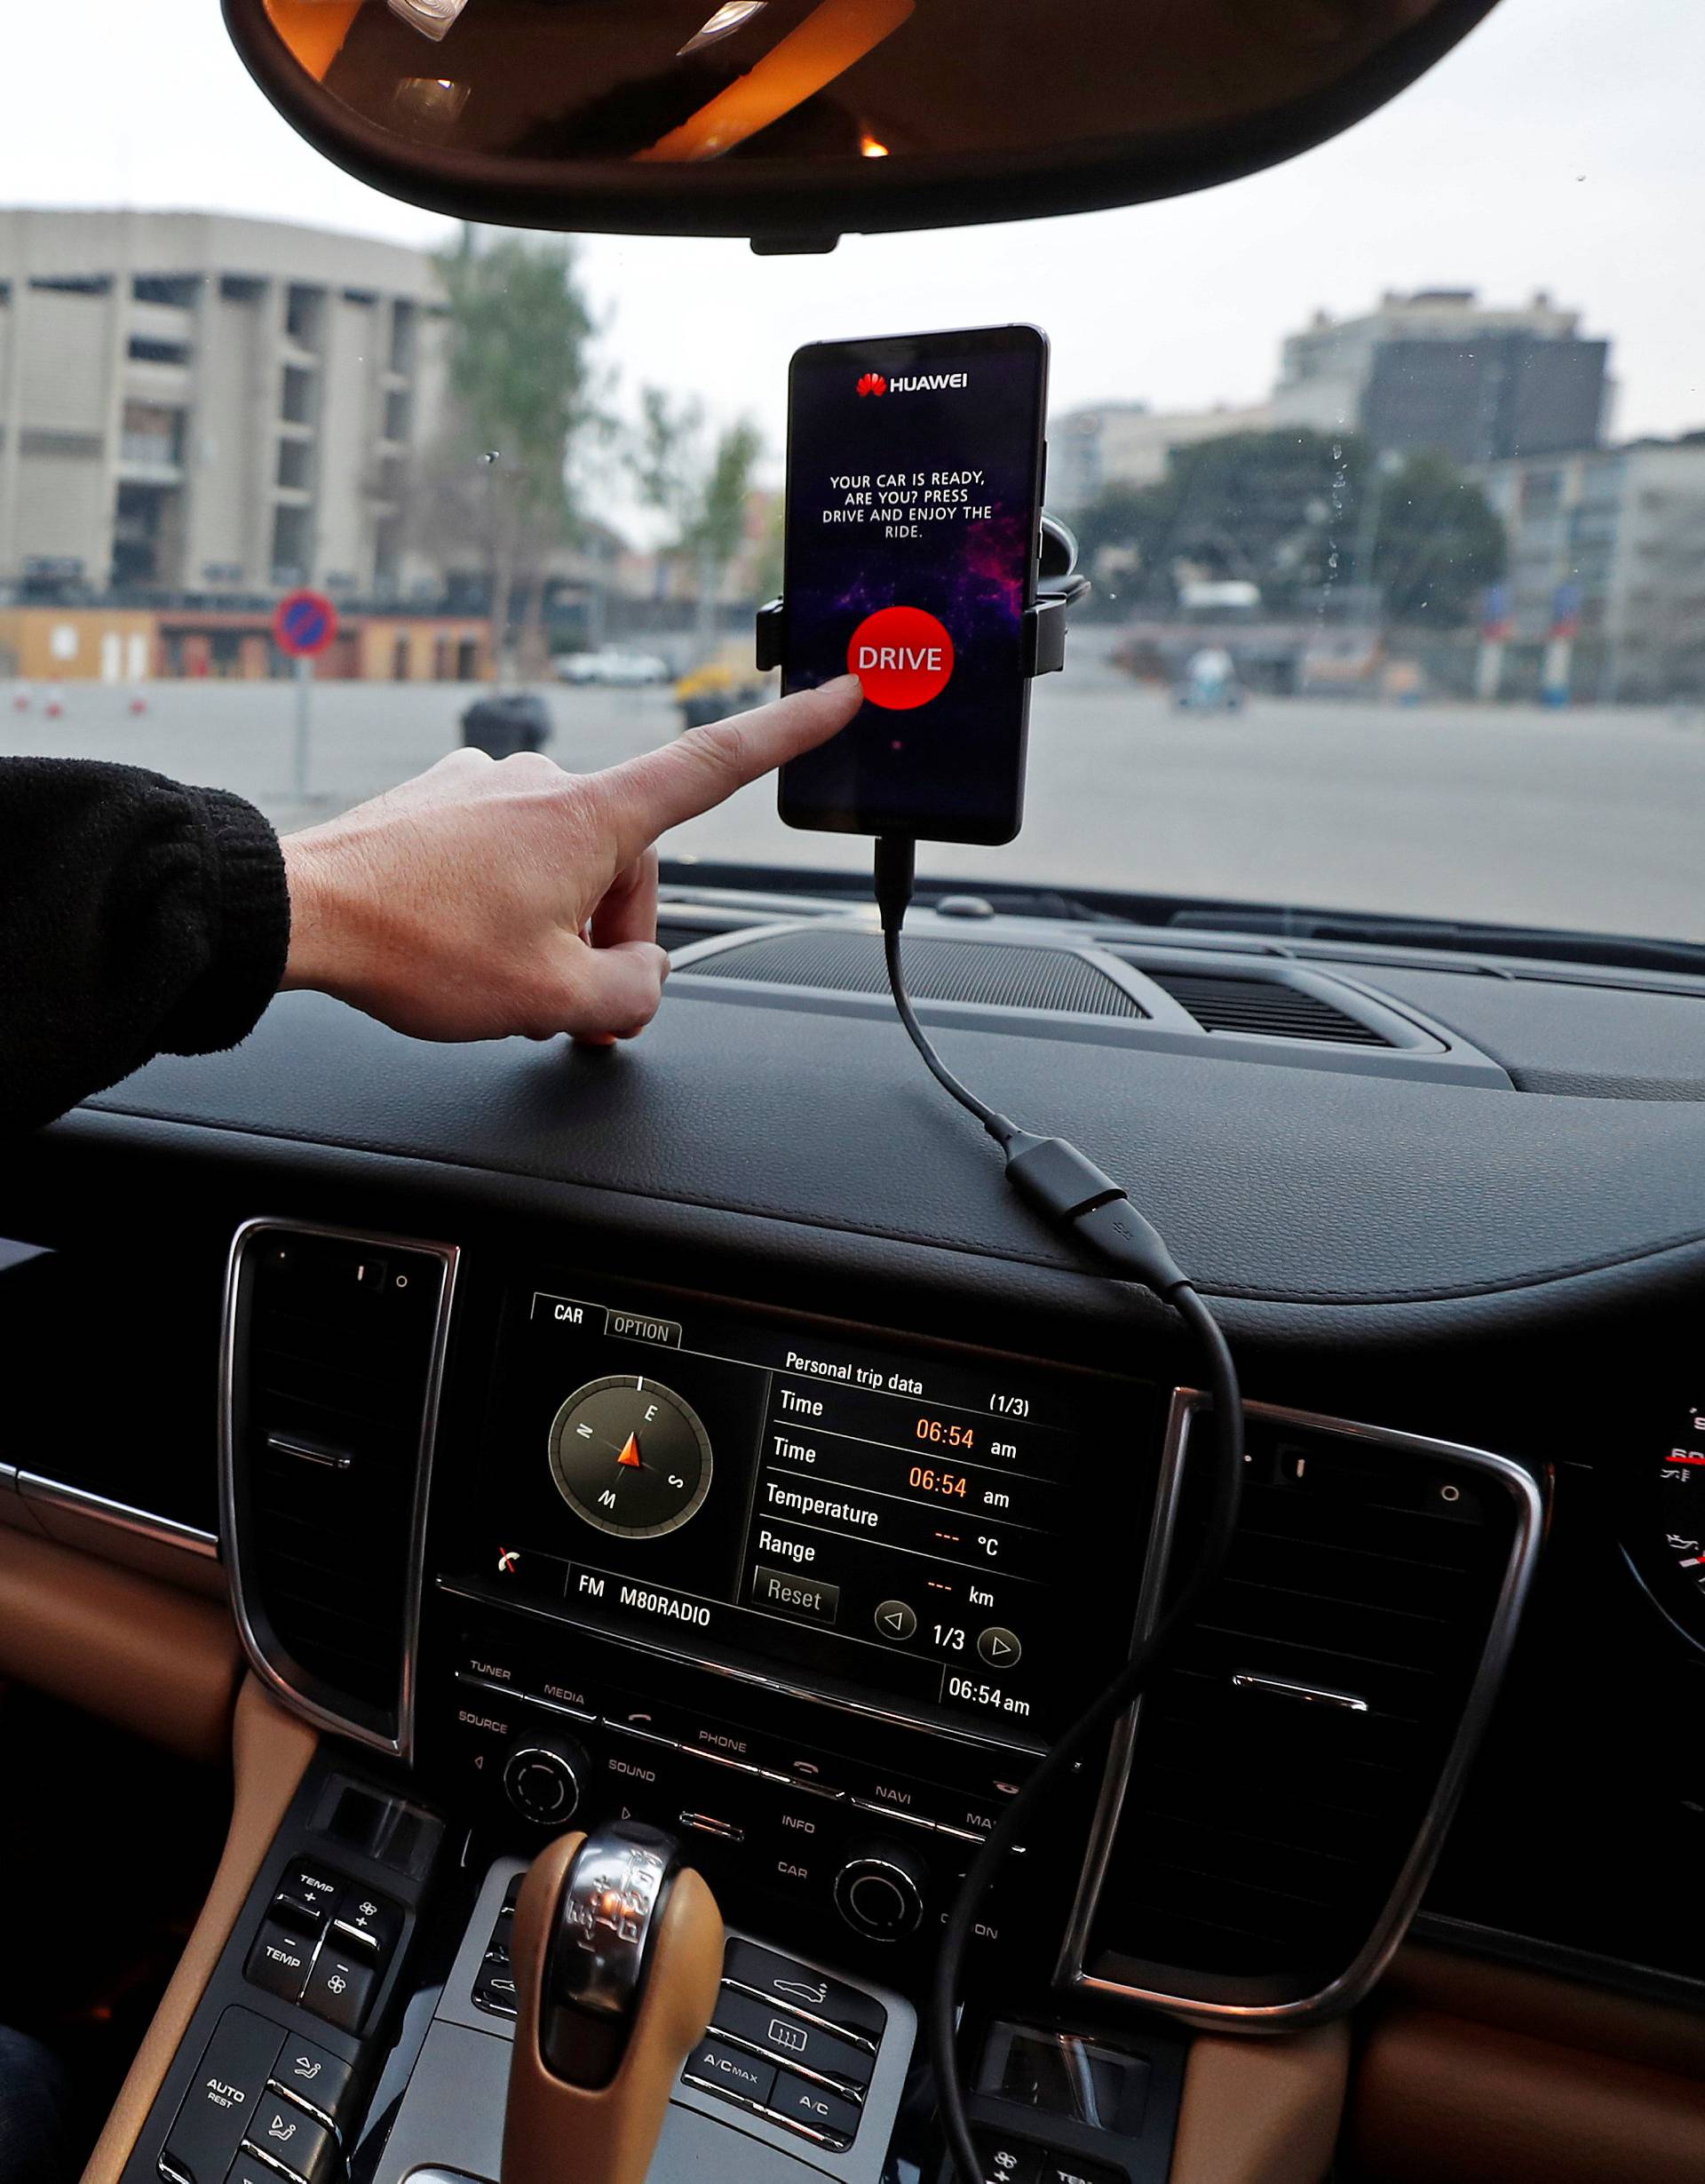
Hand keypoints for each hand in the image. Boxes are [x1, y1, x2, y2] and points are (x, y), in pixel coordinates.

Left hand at [279, 676, 861, 1043]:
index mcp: (591, 819)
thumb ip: (631, 992)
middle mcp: (545, 784)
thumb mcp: (551, 998)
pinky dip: (506, 903)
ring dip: (556, 926)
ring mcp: (490, 786)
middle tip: (566, 1000)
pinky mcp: (443, 800)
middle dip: (612, 937)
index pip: (716, 765)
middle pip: (630, 864)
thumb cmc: (417, 946)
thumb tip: (643, 979)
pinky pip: (507, 854)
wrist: (300, 914)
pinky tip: (463, 939)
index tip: (840, 690)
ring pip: (565, 866)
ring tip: (503, 978)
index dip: (789, 729)